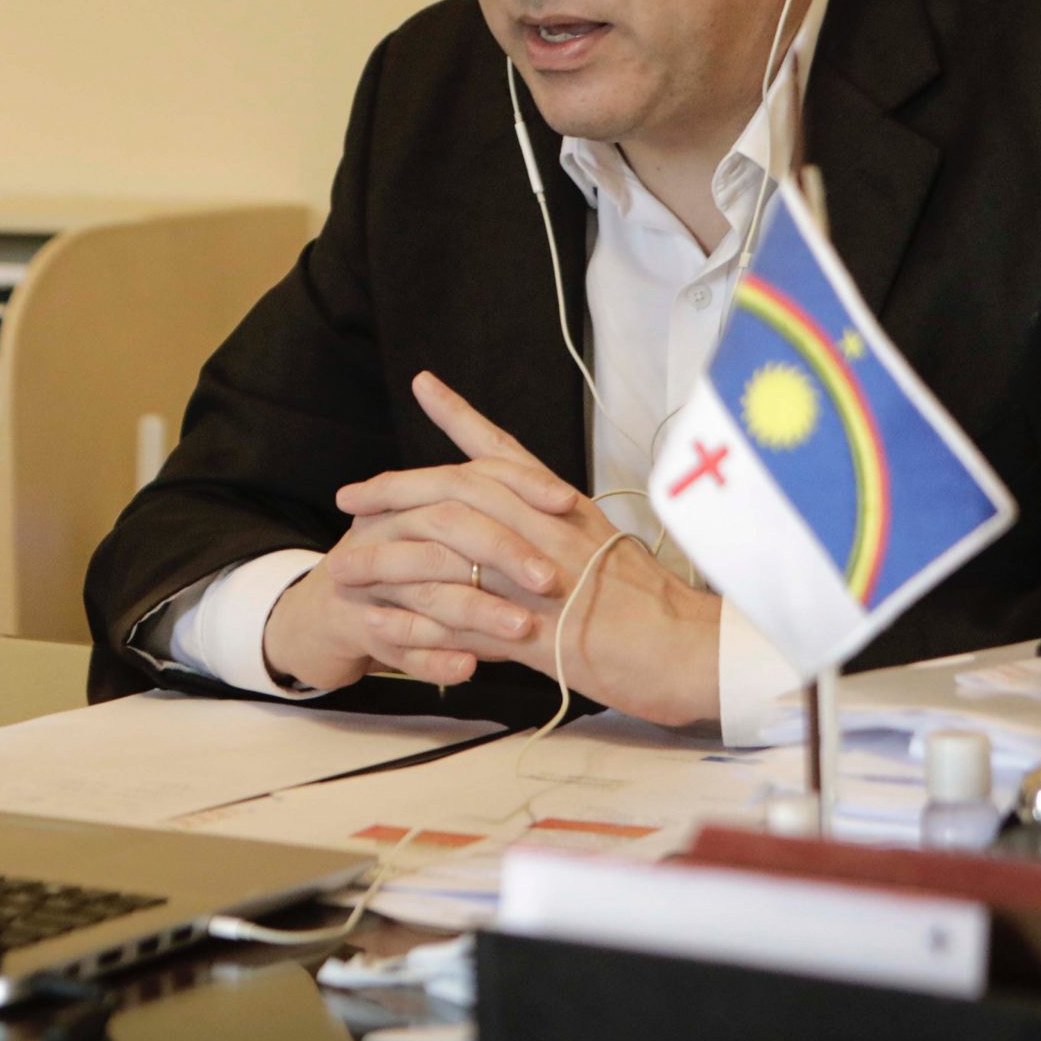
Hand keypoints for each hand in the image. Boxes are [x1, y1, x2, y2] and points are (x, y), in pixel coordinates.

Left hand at [266, 372, 722, 725]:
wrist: (695, 655)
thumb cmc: (659, 610)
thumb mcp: (609, 551)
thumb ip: (562, 533)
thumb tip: (532, 523)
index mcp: (566, 509)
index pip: (504, 449)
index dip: (460, 416)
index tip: (423, 385)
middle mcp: (549, 529)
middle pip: (459, 489)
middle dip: (397, 487)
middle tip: (350, 492)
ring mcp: (540, 577)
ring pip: (449, 547)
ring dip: (392, 553)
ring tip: (345, 558)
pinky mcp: (532, 631)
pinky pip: (460, 619)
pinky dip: (417, 619)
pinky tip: (380, 621)